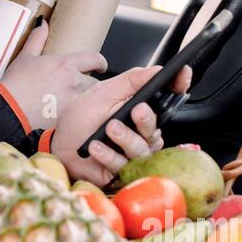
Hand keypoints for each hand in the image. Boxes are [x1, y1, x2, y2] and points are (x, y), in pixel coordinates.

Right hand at [0, 20, 105, 129]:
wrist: (9, 110)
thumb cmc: (15, 84)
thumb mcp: (25, 57)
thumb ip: (37, 39)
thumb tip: (42, 23)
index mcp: (66, 64)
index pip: (95, 59)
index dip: (100, 62)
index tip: (100, 65)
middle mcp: (74, 82)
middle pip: (96, 82)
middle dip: (91, 83)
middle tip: (80, 86)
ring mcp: (74, 101)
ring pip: (90, 99)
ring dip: (86, 98)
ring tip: (73, 100)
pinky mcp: (70, 117)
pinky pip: (81, 114)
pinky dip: (76, 113)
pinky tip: (64, 112)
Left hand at [51, 65, 192, 185]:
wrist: (59, 143)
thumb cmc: (81, 118)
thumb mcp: (103, 93)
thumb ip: (129, 81)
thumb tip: (156, 69)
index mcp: (139, 110)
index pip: (166, 99)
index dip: (177, 87)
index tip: (182, 76)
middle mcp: (140, 133)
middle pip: (155, 129)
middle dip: (147, 120)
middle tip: (137, 110)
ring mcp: (132, 153)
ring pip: (141, 149)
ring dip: (125, 137)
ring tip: (109, 128)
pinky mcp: (121, 171)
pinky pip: (122, 165)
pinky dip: (108, 154)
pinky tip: (96, 146)